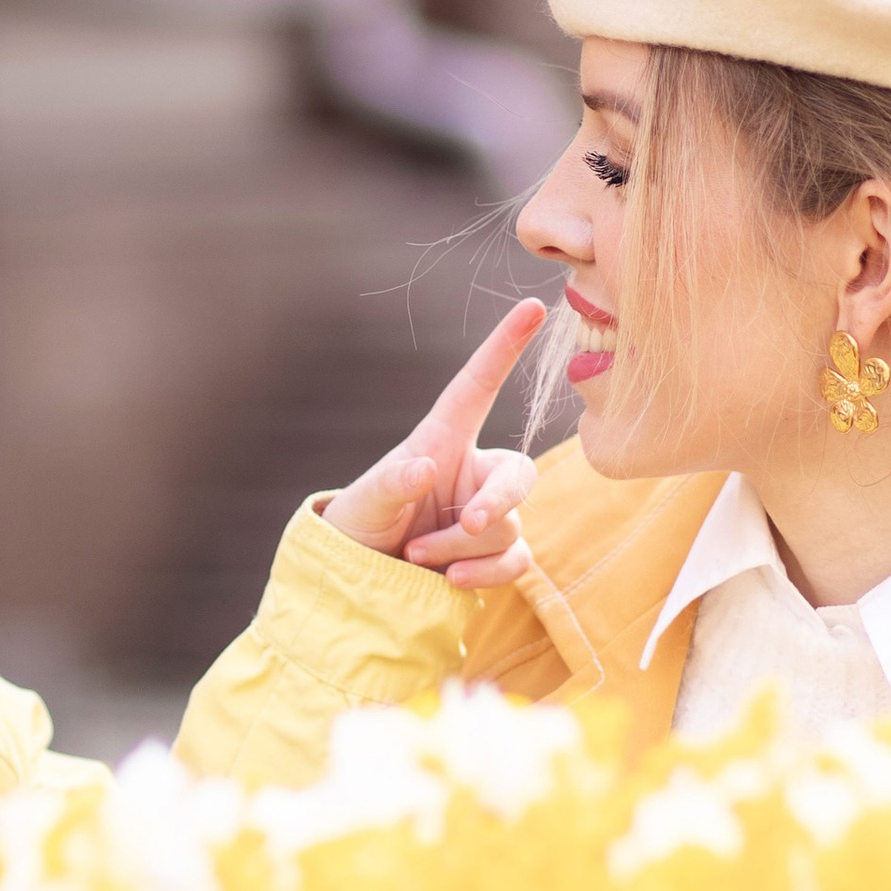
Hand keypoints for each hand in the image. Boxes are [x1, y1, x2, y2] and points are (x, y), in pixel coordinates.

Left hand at [320, 300, 546, 587]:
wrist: (357, 583)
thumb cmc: (359, 527)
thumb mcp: (364, 503)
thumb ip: (392, 484)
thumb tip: (425, 469)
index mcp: (442, 441)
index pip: (478, 386)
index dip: (504, 346)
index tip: (533, 307)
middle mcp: (472, 473)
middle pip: (518, 473)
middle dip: (499, 499)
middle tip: (469, 522)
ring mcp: (487, 515)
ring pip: (508, 526)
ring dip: (463, 546)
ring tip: (416, 557)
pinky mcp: (494, 555)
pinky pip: (515, 561)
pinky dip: (486, 573)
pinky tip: (450, 580)